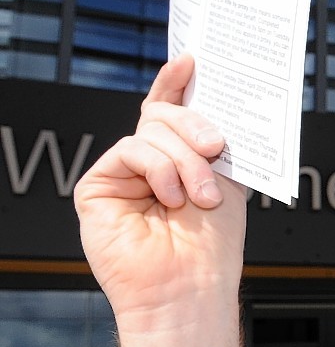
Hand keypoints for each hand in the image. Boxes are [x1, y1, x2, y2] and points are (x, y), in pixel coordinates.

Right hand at [74, 55, 246, 331]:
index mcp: (181, 162)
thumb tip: (214, 101)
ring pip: (151, 131)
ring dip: (185, 160)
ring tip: (202, 195)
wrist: (190, 286)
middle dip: (195, 125)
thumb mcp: (226, 181)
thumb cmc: (212, 247)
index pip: (171, 113)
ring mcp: (122, 175)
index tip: (192, 59)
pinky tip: (171, 197)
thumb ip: (214, 142)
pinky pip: (131, 150)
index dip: (176, 83)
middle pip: (163, 115)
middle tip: (216, 147)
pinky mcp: (97, 187)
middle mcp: (150, 166)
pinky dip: (159, 170)